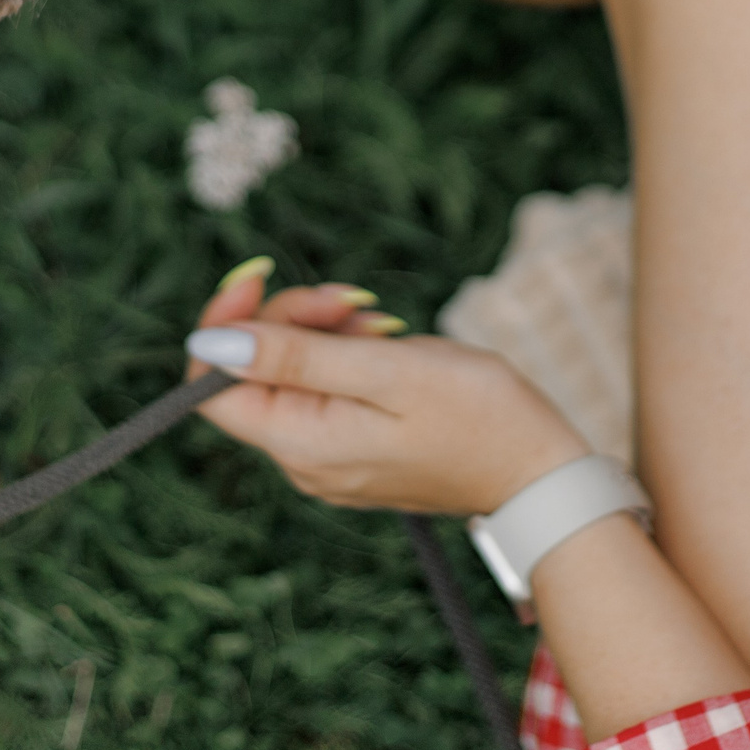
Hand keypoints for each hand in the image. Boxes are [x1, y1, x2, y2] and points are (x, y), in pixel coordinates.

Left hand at [186, 262, 587, 515]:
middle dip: (292, 319)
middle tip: (353, 299)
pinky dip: (346, 355)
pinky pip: (325, 390)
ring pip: (292, 375)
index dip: (225, 323)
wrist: (541, 474)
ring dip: (325, 332)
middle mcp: (303, 461)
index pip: (211, 387)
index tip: (260, 275)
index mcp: (300, 444)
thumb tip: (208, 344)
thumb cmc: (477, 416)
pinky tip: (387, 344)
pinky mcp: (355, 449)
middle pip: (254, 372)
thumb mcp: (387, 371)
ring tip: (381, 323)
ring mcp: (329, 459)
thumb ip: (294, 357)